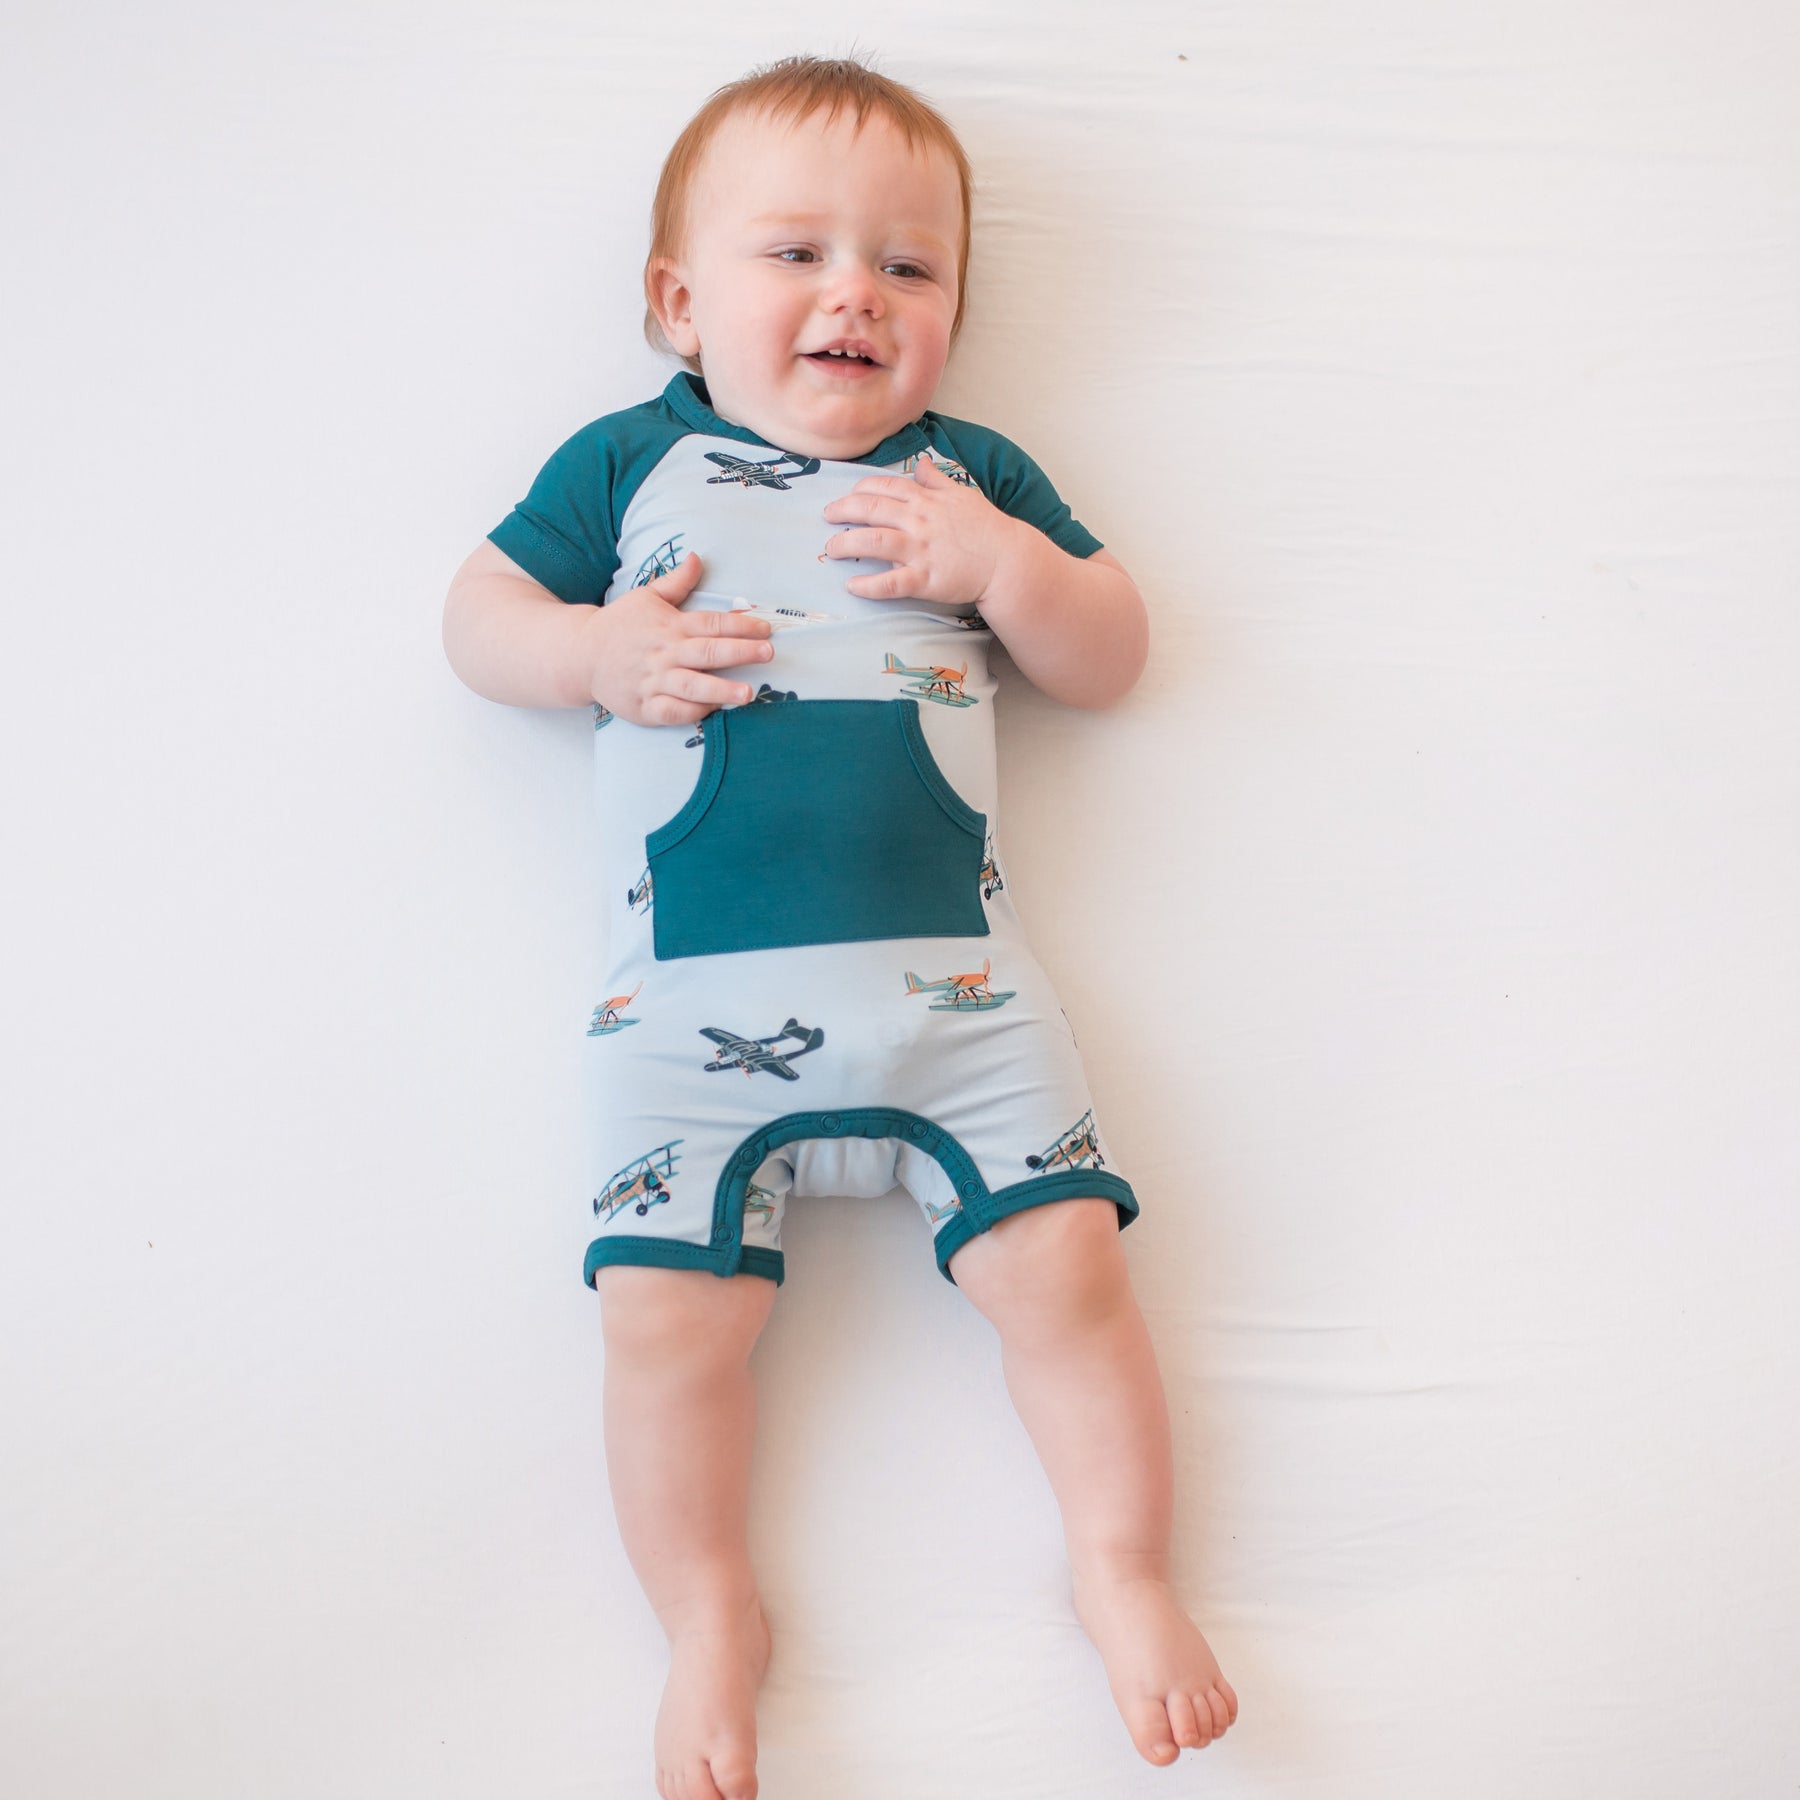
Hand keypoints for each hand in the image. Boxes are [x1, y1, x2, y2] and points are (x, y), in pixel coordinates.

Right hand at [583, 553, 773, 726]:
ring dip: (720, 690)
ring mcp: (653, 682)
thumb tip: (697, 557)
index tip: (765, 628)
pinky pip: (671, 711)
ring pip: (691, 686)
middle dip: (739, 652)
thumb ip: (677, 582)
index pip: (710, 623)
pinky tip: (713, 710)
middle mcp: (664, 654)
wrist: (581, 655)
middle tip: (768, 653)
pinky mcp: (644, 707)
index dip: (740, 625)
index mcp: (669, 626)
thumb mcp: (646, 597)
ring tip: (747, 694)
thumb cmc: (620, 625)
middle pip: (706, 652)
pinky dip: (692, 712)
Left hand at [820, 453, 1022, 604]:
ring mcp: (920, 550)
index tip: (847, 496)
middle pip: (870, 509)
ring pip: (873, 541)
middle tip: (827, 516)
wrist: (1007, 560)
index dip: (860, 489)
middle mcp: (919, 521)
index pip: (884, 486)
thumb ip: (937, 480)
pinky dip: (868, 586)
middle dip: (842, 510)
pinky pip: (890, 582)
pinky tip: (852, 586)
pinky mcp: (925, 579)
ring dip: (846, 544)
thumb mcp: (962, 494)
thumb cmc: (986, 528)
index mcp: (926, 500)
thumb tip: (922, 463)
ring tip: (830, 549)